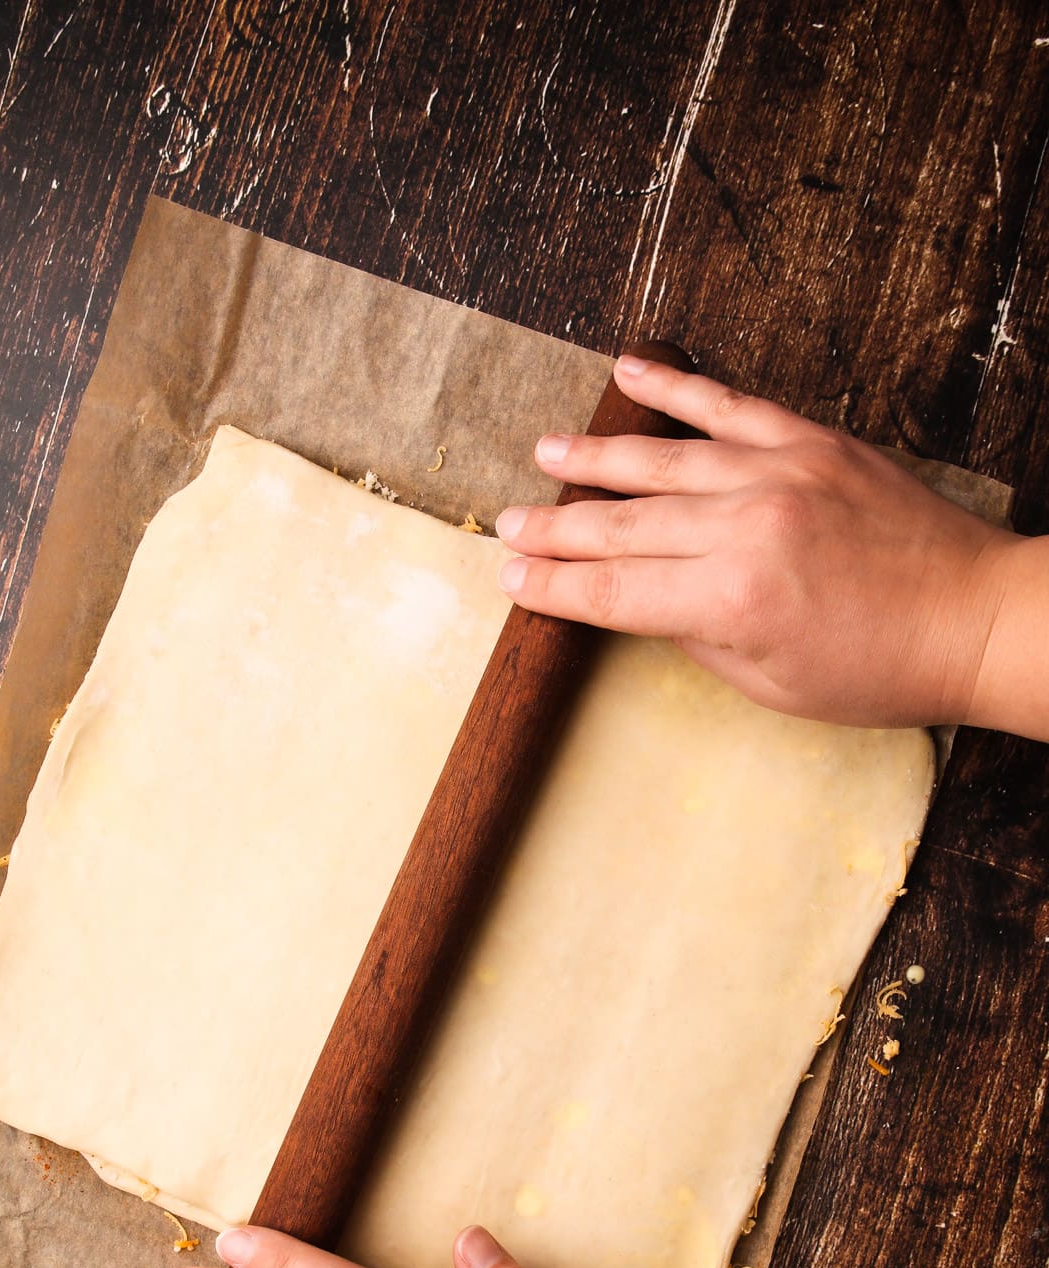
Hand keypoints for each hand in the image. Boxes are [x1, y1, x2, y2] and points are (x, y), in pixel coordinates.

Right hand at [495, 356, 1020, 729]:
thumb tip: (641, 603)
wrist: (974, 617)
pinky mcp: (813, 441)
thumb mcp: (771, 683)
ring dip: (596, 458)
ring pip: (663, 459)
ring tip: (546, 454)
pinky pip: (731, 405)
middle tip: (505, 527)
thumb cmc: (880, 670)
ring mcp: (780, 473)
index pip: (613, 593)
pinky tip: (632, 371)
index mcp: (732, 599)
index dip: (553, 588)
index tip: (510, 581)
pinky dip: (678, 387)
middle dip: (556, 530)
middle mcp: (747, 527)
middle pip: (624, 526)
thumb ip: (697, 637)